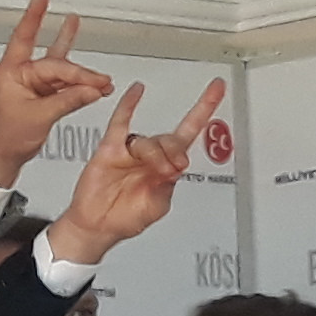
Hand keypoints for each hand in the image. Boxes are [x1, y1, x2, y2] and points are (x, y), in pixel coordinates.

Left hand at [0, 0, 116, 184]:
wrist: (1, 158)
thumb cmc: (5, 138)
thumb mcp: (39, 117)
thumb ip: (68, 100)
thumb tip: (92, 89)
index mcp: (11, 73)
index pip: (29, 42)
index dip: (35, 16)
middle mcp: (20, 75)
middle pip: (54, 63)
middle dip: (79, 70)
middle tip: (99, 78)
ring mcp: (32, 84)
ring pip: (60, 69)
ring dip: (81, 70)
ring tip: (89, 50)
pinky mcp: (41, 95)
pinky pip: (64, 83)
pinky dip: (79, 83)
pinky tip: (94, 79)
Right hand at [47, 76, 229, 261]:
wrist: (97, 226)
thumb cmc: (125, 218)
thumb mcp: (157, 206)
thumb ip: (167, 187)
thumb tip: (171, 167)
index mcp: (167, 166)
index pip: (190, 131)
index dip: (205, 109)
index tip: (218, 88)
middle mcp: (151, 155)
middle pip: (171, 139)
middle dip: (174, 153)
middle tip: (170, 169)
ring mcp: (131, 152)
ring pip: (148, 140)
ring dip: (154, 154)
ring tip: (153, 170)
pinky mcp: (109, 150)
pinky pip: (119, 123)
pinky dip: (128, 105)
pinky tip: (137, 91)